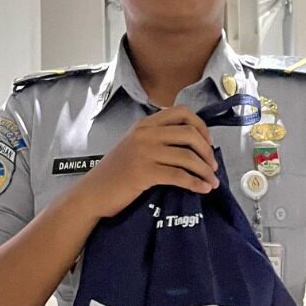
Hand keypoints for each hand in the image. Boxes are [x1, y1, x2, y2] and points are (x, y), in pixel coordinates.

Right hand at [74, 105, 219, 218]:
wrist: (93, 193)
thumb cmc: (116, 173)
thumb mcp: (135, 146)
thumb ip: (157, 139)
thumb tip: (193, 144)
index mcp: (145, 124)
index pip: (182, 112)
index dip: (201, 126)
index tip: (208, 142)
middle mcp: (145, 133)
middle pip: (190, 133)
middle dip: (207, 151)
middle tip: (213, 166)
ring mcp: (144, 152)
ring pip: (188, 156)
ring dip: (205, 170)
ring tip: (212, 181)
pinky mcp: (144, 173)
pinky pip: (179, 175)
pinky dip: (196, 183)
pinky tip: (202, 189)